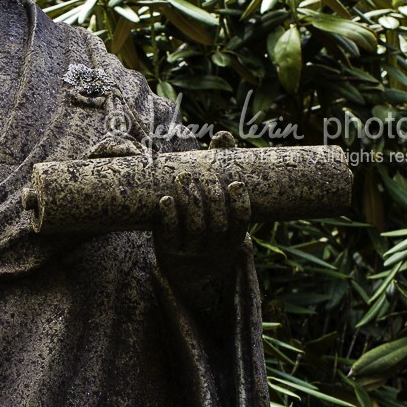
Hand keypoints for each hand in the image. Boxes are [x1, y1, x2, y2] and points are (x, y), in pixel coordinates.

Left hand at [154, 131, 250, 303]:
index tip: (235, 183)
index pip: (241, 222)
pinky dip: (169, 216)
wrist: (181, 269)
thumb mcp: (215, 204)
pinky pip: (170, 234)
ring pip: (195, 228)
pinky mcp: (168, 251)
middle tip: (204, 176)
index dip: (240, 205)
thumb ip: (221, 169)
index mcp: (231, 239)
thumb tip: (223, 136)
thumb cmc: (204, 224)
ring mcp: (191, 251)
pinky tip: (165, 199)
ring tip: (183, 178)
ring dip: (190, 202)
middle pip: (217, 224)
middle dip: (212, 199)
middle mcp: (214, 248)